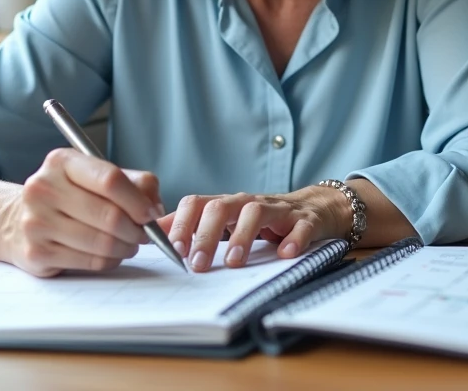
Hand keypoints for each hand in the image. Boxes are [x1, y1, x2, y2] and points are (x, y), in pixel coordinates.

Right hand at [0, 148, 165, 276]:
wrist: (17, 220)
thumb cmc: (69, 196)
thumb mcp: (96, 177)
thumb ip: (134, 184)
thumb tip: (156, 209)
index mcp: (61, 162)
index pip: (110, 180)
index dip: (138, 201)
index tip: (152, 213)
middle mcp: (43, 188)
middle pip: (110, 215)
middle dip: (137, 229)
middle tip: (145, 234)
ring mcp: (36, 222)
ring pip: (103, 242)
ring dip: (126, 247)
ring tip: (129, 243)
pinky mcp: (37, 253)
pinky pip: (91, 262)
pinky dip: (109, 260)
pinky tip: (109, 253)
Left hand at [160, 186, 351, 271]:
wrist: (316, 208)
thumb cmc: (264, 219)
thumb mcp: (228, 220)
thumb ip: (192, 225)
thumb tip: (151, 233)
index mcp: (227, 204)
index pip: (197, 204)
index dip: (182, 224)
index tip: (172, 250)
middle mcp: (249, 202)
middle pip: (222, 207)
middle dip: (206, 235)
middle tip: (198, 265)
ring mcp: (278, 210)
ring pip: (256, 212)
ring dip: (243, 237)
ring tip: (234, 262)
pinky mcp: (305, 220)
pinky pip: (300, 226)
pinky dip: (293, 239)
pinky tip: (285, 254)